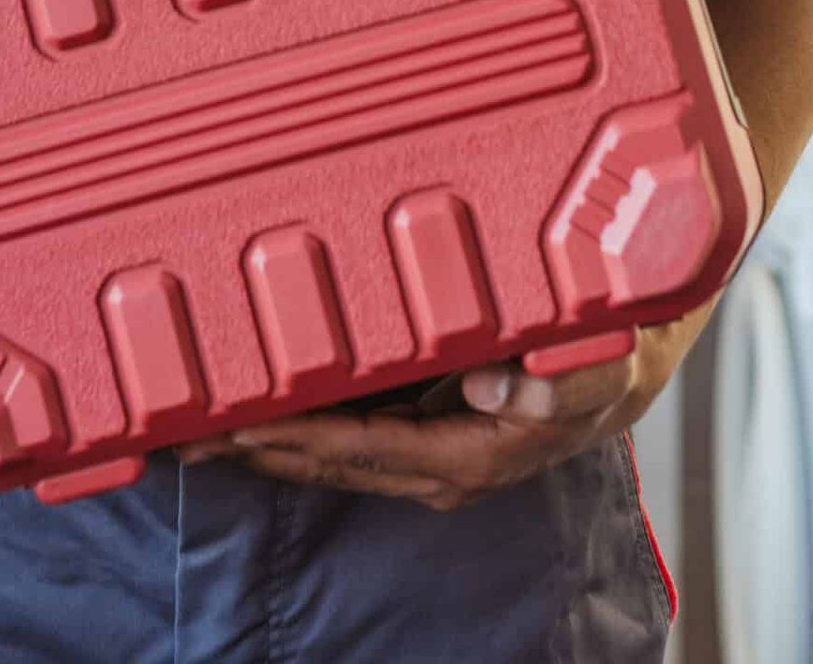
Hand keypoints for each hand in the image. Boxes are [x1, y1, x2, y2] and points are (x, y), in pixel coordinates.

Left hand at [175, 319, 698, 510]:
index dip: (295, 438)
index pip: (362, 448)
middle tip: (176, 434)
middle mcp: (439, 459)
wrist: (636, 354)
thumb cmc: (613, 352)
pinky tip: (253, 406)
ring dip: (262, 440)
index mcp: (471, 452)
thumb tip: (492, 381)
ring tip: (192, 425)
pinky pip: (347, 428)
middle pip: (328, 459)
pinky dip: (295, 420)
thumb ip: (555, 378)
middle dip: (253, 449)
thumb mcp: (601, 363)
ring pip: (329, 449)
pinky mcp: (424, 423)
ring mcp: (428, 445)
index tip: (234, 424)